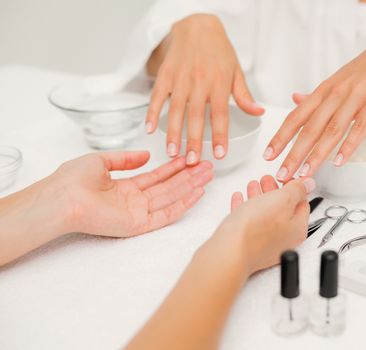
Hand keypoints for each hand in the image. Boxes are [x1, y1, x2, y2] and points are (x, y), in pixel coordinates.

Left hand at [50, 151, 212, 235]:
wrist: (62, 198)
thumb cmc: (72, 181)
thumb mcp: (100, 161)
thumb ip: (125, 159)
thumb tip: (147, 155)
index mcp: (125, 188)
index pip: (156, 177)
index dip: (174, 168)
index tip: (189, 159)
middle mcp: (134, 201)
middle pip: (169, 187)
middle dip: (189, 176)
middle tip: (207, 166)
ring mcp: (138, 213)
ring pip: (172, 198)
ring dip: (191, 186)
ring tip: (208, 175)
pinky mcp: (139, 224)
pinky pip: (166, 214)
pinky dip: (184, 204)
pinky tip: (197, 193)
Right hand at [145, 14, 263, 163]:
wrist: (197, 25)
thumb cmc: (219, 51)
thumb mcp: (236, 71)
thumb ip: (244, 95)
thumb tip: (258, 113)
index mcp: (219, 82)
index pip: (220, 114)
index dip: (220, 136)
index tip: (219, 155)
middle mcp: (199, 81)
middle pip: (196, 116)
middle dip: (194, 140)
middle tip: (191, 161)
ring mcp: (180, 78)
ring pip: (175, 109)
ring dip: (173, 132)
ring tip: (172, 152)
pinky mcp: (165, 74)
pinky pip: (157, 96)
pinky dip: (151, 112)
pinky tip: (149, 129)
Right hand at [211, 176, 314, 274]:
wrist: (230, 250)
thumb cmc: (255, 230)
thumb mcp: (282, 200)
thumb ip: (296, 190)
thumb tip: (308, 184)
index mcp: (297, 228)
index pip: (302, 204)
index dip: (294, 188)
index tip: (287, 178)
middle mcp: (283, 239)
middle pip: (282, 209)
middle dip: (274, 191)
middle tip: (268, 180)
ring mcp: (264, 243)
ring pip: (264, 214)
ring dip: (259, 196)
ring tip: (253, 185)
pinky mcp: (247, 243)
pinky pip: (248, 221)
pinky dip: (245, 207)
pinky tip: (240, 198)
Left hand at [264, 29, 365, 181]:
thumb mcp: (339, 79)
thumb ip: (317, 95)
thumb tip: (295, 99)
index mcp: (324, 90)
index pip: (296, 117)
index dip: (281, 137)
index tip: (268, 155)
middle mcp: (336, 93)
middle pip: (310, 128)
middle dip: (293, 153)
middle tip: (282, 174)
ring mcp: (355, 96)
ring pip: (332, 129)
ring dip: (316, 154)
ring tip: (305, 173)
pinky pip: (360, 126)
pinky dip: (349, 145)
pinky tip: (339, 161)